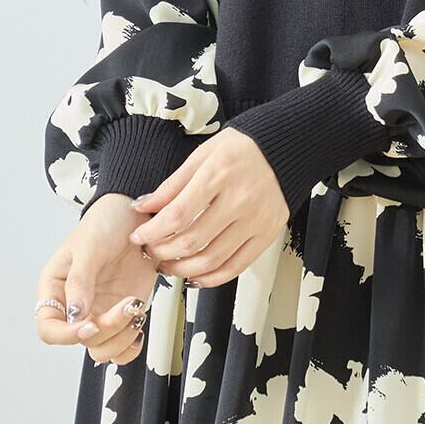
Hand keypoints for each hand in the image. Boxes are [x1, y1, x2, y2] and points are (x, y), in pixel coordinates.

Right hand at [34, 193, 158, 364]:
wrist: (137, 216)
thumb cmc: (106, 222)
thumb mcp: (90, 245)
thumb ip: (80, 280)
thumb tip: (75, 315)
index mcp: (55, 288)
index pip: (49, 328)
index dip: (67, 335)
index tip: (91, 325)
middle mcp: (75, 305)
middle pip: (81, 341)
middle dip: (106, 329)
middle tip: (127, 305)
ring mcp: (100, 311)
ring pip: (102, 348)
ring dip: (121, 338)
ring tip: (135, 310)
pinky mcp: (121, 314)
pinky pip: (121, 346)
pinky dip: (131, 345)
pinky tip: (138, 322)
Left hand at [127, 126, 288, 287]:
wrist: (287, 146)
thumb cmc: (243, 146)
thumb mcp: (203, 154)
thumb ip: (172, 184)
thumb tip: (143, 207)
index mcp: (220, 173)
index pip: (178, 214)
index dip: (152, 231)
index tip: (138, 236)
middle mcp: (240, 198)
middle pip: (193, 240)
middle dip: (163, 252)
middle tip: (150, 252)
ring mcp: (257, 219)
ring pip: (213, 259)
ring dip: (183, 269)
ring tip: (168, 265)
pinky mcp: (268, 233)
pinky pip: (237, 266)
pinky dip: (213, 278)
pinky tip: (196, 275)